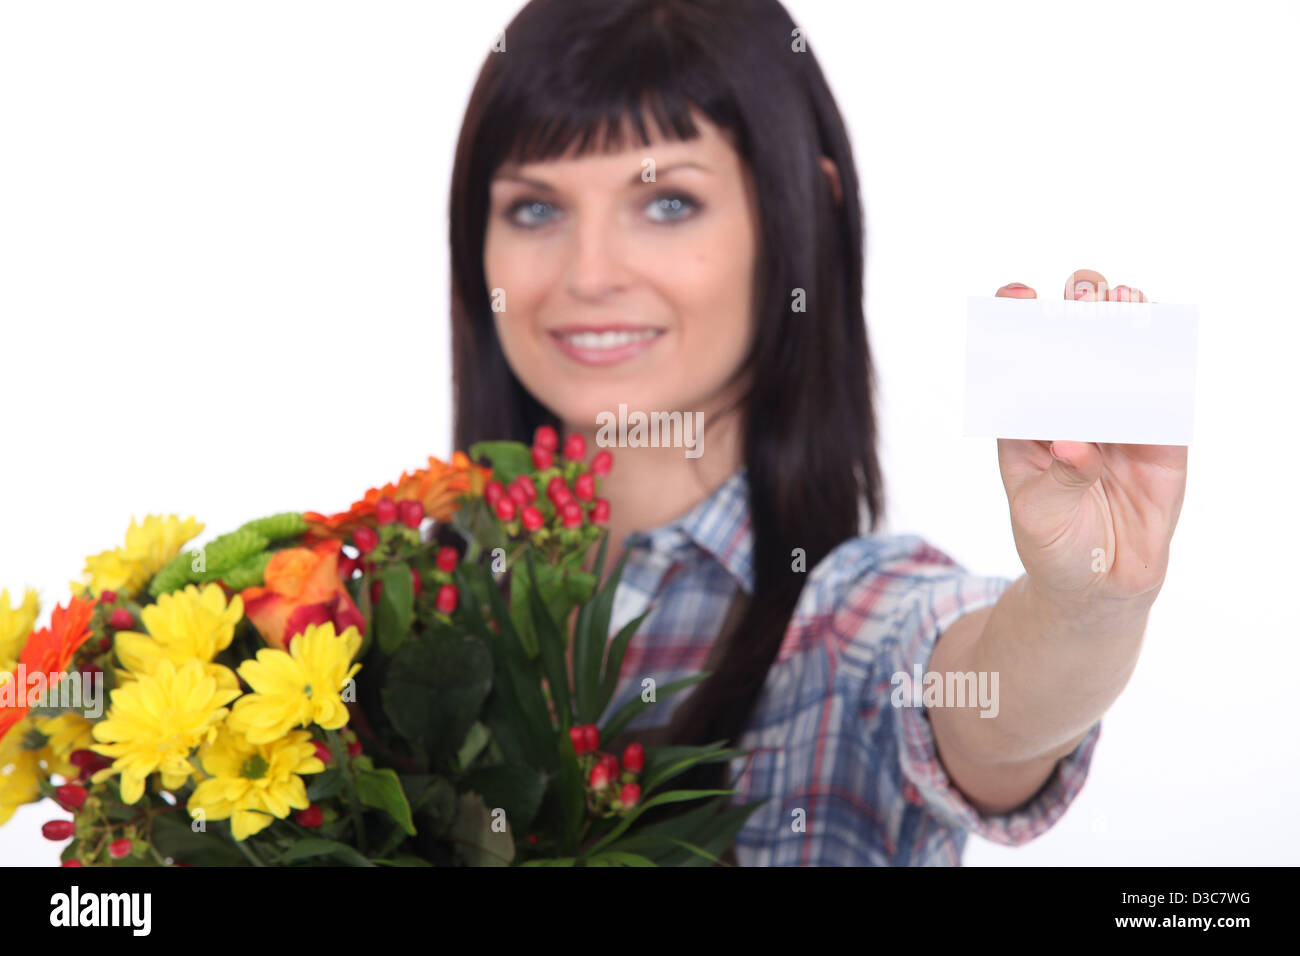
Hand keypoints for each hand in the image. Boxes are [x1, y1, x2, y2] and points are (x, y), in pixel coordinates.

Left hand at [990, 269, 1187, 614]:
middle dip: (1079, 307)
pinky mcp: (1161, 439)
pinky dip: (1166, 364)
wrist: (1099, 586)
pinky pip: (1166, 394)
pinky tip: (1164, 334)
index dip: (1018, 322)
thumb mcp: (1039, 514)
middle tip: (1083, 290)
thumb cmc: (1052, 542)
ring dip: (1126, 321)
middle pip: (1077, 343)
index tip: (1018, 296)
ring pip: (1125, 356)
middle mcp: (1073, 408)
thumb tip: (1076, 446)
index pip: (1021, 359)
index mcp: (1028, 419)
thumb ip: (1058, 479)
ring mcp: (1118, 419)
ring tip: (1124, 297)